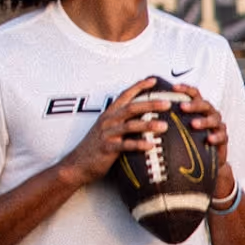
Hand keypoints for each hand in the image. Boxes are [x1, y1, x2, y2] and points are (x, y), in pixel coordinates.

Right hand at [54, 76, 170, 186]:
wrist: (77, 164)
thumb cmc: (97, 147)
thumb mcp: (109, 130)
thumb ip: (124, 122)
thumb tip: (147, 119)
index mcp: (110, 115)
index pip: (124, 95)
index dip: (138, 86)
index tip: (153, 80)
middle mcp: (108, 121)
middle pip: (131, 108)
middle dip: (150, 104)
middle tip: (167, 103)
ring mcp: (107, 134)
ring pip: (129, 125)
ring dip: (148, 125)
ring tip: (164, 126)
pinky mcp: (106, 148)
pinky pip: (124, 145)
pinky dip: (138, 144)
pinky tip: (151, 146)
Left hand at [169, 80, 230, 155]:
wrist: (204, 159)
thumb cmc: (189, 140)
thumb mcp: (178, 128)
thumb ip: (168, 118)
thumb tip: (148, 110)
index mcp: (198, 109)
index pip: (194, 94)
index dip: (185, 89)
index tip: (173, 87)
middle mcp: (209, 114)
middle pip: (205, 105)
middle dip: (194, 105)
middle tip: (182, 107)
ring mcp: (217, 126)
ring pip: (214, 119)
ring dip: (204, 120)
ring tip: (193, 124)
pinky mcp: (223, 139)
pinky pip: (222, 135)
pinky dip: (216, 136)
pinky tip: (209, 139)